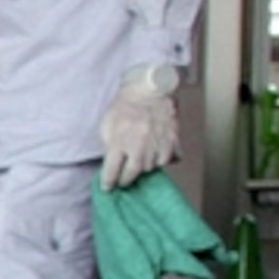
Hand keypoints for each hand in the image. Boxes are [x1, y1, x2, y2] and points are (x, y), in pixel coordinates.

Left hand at [99, 67, 180, 188]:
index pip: (112, 170)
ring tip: (138, 163)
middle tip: (122, 180)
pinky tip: (155, 156)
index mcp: (119, 140)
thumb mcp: (106, 125)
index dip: (108, 182)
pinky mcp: (172, 140)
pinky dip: (160, 161)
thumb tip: (110, 164)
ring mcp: (157, 143)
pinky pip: (167, 160)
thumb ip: (107, 146)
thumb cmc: (124, 107)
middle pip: (132, 173)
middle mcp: (139, 144)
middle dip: (125, 180)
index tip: (107, 187)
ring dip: (142, 168)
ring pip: (150, 168)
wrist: (149, 90)